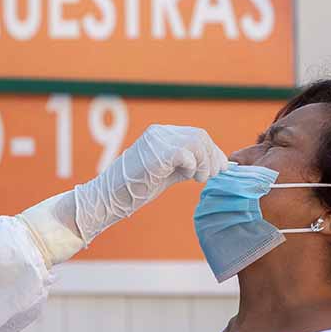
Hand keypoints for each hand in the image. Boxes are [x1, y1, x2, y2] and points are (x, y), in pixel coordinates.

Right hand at [74, 124, 225, 242]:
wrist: (109, 198)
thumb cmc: (135, 190)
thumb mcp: (166, 173)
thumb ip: (186, 166)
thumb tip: (215, 165)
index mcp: (160, 135)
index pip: (195, 134)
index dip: (213, 151)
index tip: (221, 167)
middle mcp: (159, 133)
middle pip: (199, 135)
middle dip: (212, 157)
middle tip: (211, 176)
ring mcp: (156, 141)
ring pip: (197, 142)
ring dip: (205, 162)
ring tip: (199, 179)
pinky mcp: (156, 154)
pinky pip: (186, 153)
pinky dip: (193, 166)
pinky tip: (188, 177)